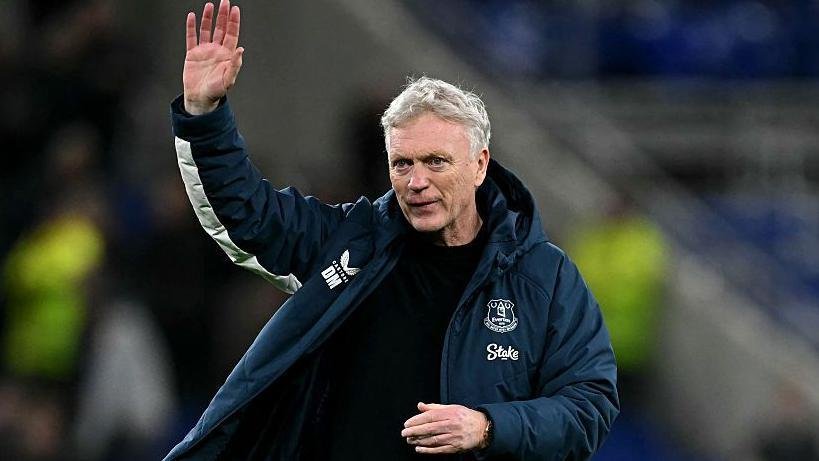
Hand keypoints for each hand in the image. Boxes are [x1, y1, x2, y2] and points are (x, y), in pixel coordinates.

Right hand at [183, 0, 243, 114]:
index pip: (232, 34)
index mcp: (227, 55)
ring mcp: (204, 51)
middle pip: (221, 29)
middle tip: (224, 2)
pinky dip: (191, 27)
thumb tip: (241, 50)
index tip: (235, 9)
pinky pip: (191, 37)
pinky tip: (192, 16)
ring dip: (208, 18)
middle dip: (223, 15)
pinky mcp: (192, 54)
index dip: (233, 22)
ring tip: (210, 6)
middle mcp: (216, 50)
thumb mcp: (228, 80)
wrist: (200, 99)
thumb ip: (235, 65)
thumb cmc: (216, 92)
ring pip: (207, 30)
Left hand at [401, 402, 488, 453]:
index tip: (407, 423)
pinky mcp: (455, 448)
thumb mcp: (452, 407)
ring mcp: (454, 437)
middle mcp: (452, 425)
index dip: (417, 420)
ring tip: (409, 440)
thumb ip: (434, 407)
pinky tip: (418, 448)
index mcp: (450, 413)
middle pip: (430, 428)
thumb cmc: (465, 416)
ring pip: (433, 440)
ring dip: (419, 440)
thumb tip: (419, 405)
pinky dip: (428, 450)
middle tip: (404, 433)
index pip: (430, 416)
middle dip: (415, 431)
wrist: (482, 429)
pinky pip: (439, 450)